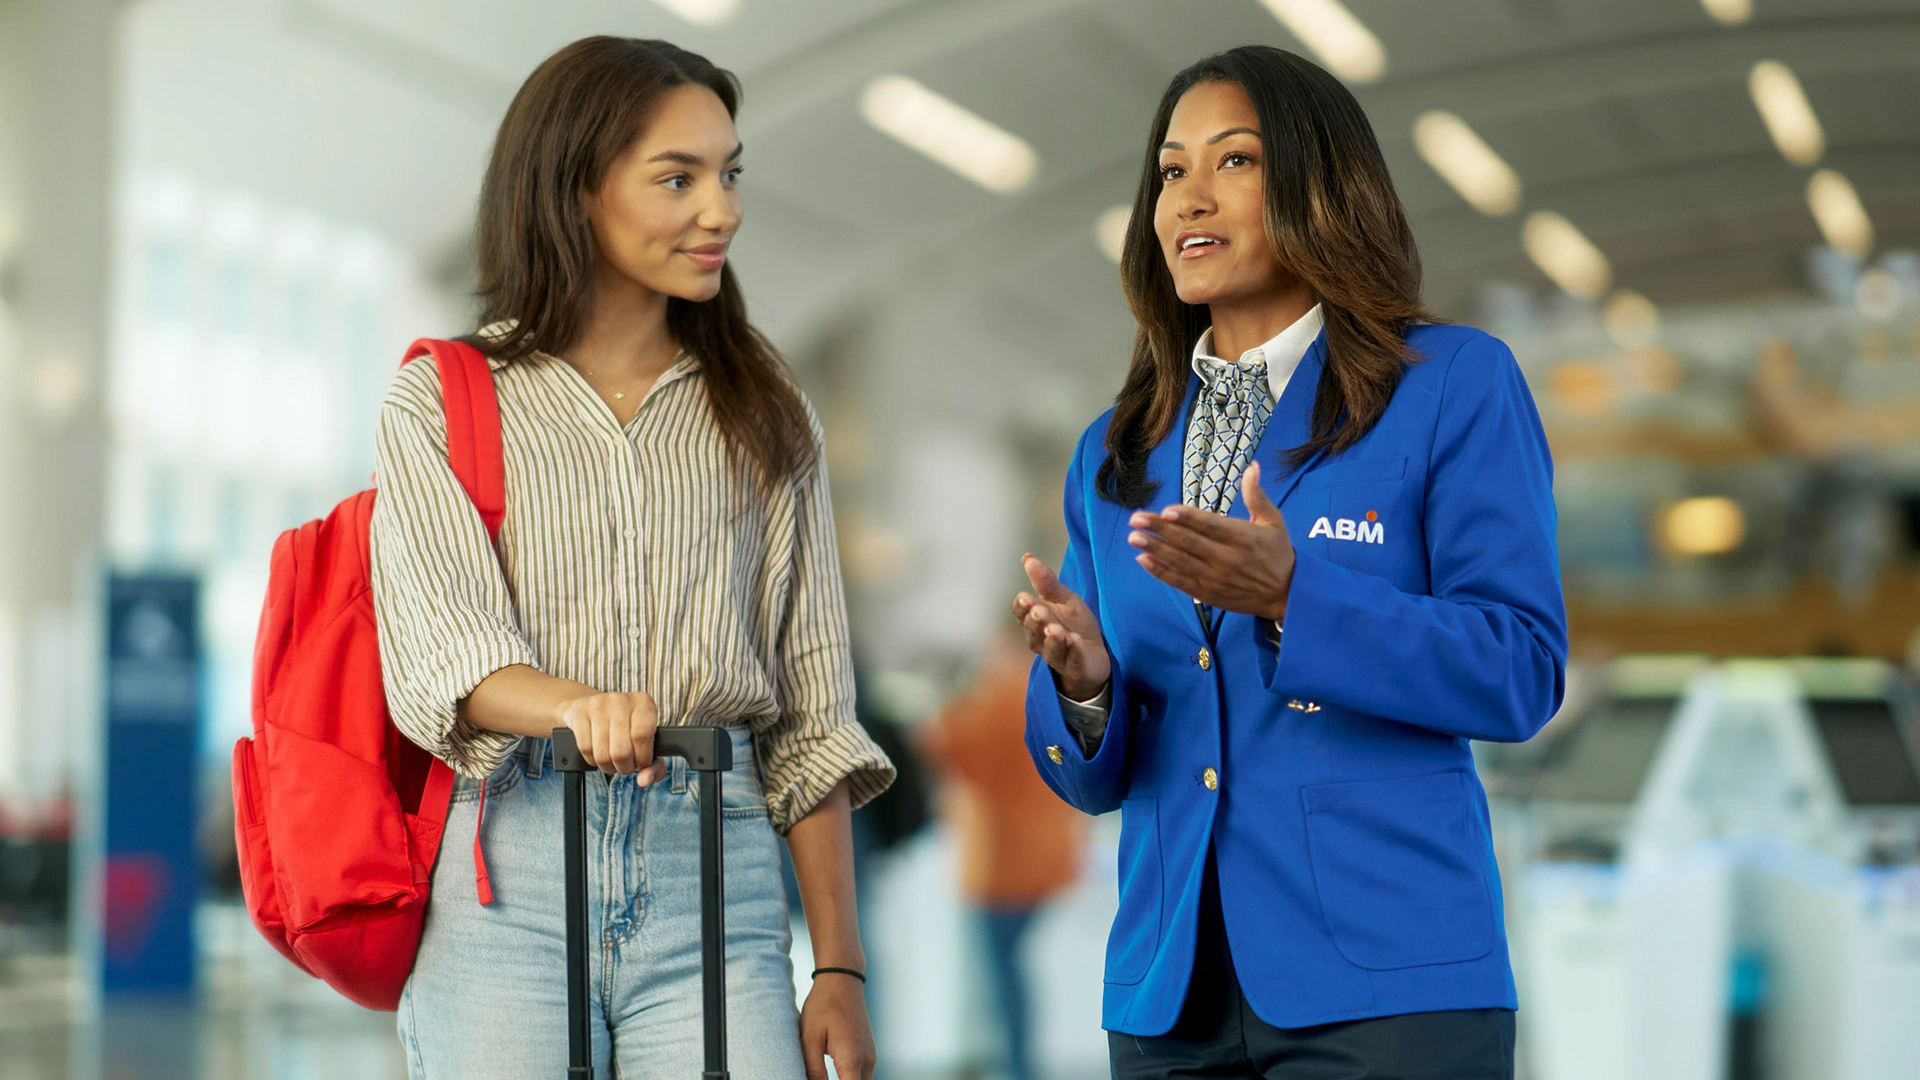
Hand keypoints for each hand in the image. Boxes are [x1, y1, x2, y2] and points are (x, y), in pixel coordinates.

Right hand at [555, 691, 665, 782]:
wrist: (590, 707)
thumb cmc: (625, 728)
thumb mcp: (646, 742)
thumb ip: (655, 765)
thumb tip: (644, 780)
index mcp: (644, 704)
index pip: (642, 737)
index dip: (642, 758)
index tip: (641, 761)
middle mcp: (621, 700)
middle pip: (621, 751)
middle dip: (624, 767)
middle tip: (625, 764)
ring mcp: (598, 705)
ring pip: (602, 754)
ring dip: (608, 766)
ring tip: (612, 760)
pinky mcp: (578, 712)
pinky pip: (585, 749)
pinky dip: (591, 760)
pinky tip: (597, 754)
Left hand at [801, 972, 875, 1079]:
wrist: (842, 980)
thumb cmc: (823, 1006)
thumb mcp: (810, 1039)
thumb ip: (814, 1071)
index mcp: (851, 1060)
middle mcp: (866, 1060)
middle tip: (819, 1079)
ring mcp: (871, 1055)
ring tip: (822, 1077)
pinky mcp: (869, 1051)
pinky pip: (862, 1075)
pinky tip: (834, 1078)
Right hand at [1011, 554, 1111, 699]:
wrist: (1095, 653)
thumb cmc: (1074, 623)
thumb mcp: (1063, 599)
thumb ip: (1045, 582)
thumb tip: (1027, 557)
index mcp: (1034, 621)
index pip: (1021, 613)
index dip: (1022, 606)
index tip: (1025, 597)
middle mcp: (1041, 640)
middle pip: (1034, 630)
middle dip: (1037, 621)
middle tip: (1039, 610)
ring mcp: (1058, 656)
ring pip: (1052, 648)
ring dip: (1054, 638)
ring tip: (1056, 629)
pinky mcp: (1076, 668)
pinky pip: (1074, 661)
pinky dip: (1074, 651)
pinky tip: (1075, 640)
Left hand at [1127, 462, 1295, 620]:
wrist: (1286, 594)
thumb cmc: (1277, 552)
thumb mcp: (1273, 521)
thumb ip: (1257, 495)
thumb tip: (1252, 466)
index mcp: (1242, 537)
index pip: (1209, 525)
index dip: (1187, 518)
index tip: (1165, 510)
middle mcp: (1227, 558)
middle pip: (1189, 542)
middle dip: (1160, 530)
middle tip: (1136, 518)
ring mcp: (1215, 578)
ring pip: (1180, 562)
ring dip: (1155, 549)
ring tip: (1134, 537)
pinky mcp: (1208, 593)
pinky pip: (1180, 582)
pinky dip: (1161, 572)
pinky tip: (1144, 561)